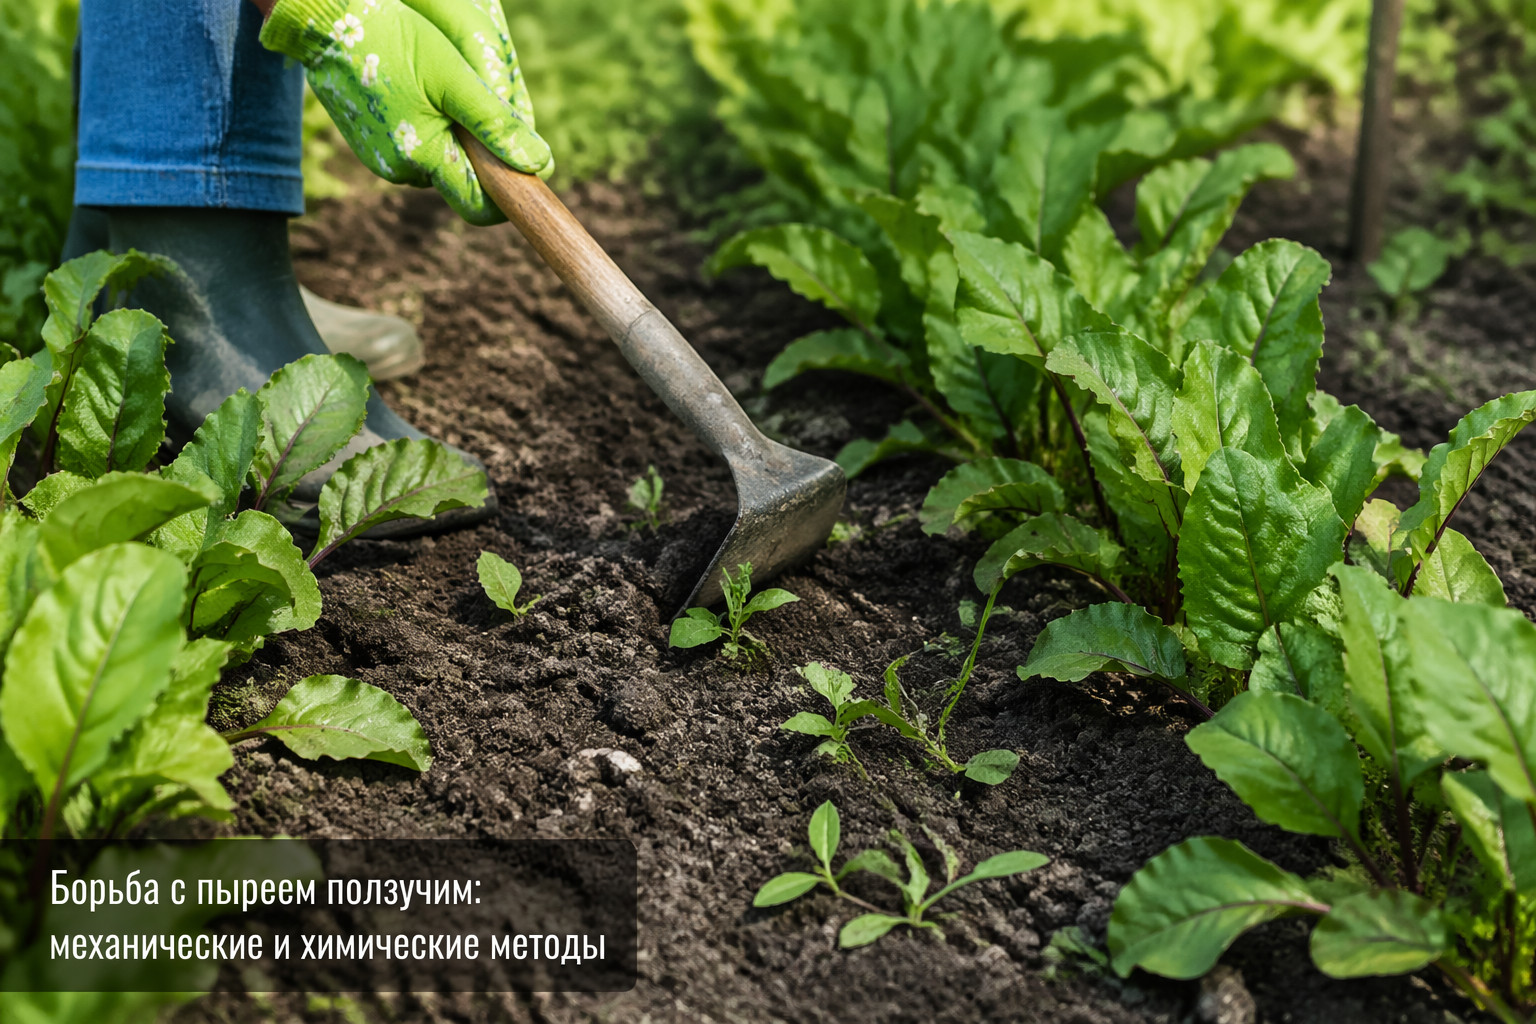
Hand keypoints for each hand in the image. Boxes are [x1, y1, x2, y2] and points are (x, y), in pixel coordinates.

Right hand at [259, 0, 552, 225]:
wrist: (324, 21)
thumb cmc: (392, 40)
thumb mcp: (454, 78)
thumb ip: (495, 124)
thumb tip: (538, 164)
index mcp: (422, 158)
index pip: (478, 206)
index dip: (507, 193)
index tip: (528, 168)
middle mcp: (400, 170)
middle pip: (462, 180)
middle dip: (480, 153)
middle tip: (479, 104)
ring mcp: (382, 159)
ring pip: (441, 160)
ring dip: (455, 135)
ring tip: (445, 89)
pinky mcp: (372, 144)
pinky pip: (417, 146)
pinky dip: (431, 125)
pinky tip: (422, 90)